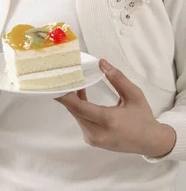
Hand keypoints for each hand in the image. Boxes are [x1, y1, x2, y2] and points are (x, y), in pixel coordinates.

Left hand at [56, 59, 175, 157]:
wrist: (149, 142)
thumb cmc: (142, 117)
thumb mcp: (134, 94)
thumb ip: (117, 78)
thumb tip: (101, 62)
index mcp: (108, 120)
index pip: (79, 107)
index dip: (64, 96)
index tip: (56, 84)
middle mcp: (98, 133)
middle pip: (75, 110)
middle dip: (67, 93)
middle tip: (62, 76)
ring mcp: (94, 139)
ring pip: (76, 115)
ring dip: (73, 100)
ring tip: (72, 81)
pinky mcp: (93, 140)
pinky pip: (81, 120)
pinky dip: (78, 108)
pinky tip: (80, 94)